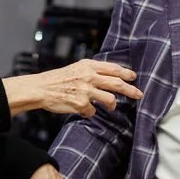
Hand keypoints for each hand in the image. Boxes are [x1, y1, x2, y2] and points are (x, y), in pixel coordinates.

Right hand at [2, 60, 142, 116]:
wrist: (41, 88)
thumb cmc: (57, 80)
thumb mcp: (76, 68)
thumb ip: (92, 71)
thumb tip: (110, 76)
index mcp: (88, 65)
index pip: (113, 68)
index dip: (126, 73)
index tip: (133, 77)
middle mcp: (89, 76)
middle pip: (117, 83)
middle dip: (130, 90)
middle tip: (138, 94)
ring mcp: (86, 90)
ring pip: (110, 99)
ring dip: (112, 104)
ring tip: (111, 107)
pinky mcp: (81, 104)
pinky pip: (93, 111)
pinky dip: (90, 112)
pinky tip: (83, 110)